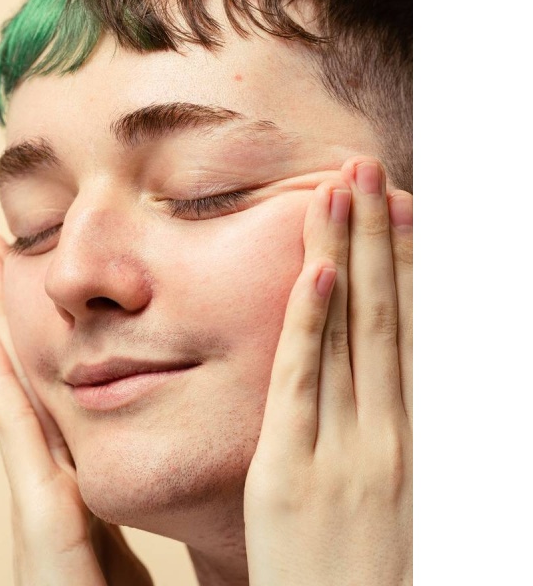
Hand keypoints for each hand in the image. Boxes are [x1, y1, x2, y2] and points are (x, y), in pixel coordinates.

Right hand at [0, 229, 152, 585]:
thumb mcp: (155, 516)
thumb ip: (159, 471)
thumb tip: (183, 418)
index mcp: (86, 471)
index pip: (61, 387)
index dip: (43, 331)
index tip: (35, 273)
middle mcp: (58, 471)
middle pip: (33, 369)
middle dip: (12, 305)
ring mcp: (42, 491)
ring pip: (18, 385)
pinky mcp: (42, 517)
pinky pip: (18, 433)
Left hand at [244, 156, 412, 585]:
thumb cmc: (372, 571)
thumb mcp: (396, 492)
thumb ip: (391, 425)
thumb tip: (389, 363)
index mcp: (418, 435)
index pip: (413, 325)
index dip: (407, 260)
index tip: (397, 206)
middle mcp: (395, 431)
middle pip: (385, 310)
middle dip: (376, 234)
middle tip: (367, 167)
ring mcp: (349, 449)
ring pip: (351, 329)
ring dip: (347, 253)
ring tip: (341, 188)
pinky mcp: (295, 471)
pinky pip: (304, 381)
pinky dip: (314, 321)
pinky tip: (320, 269)